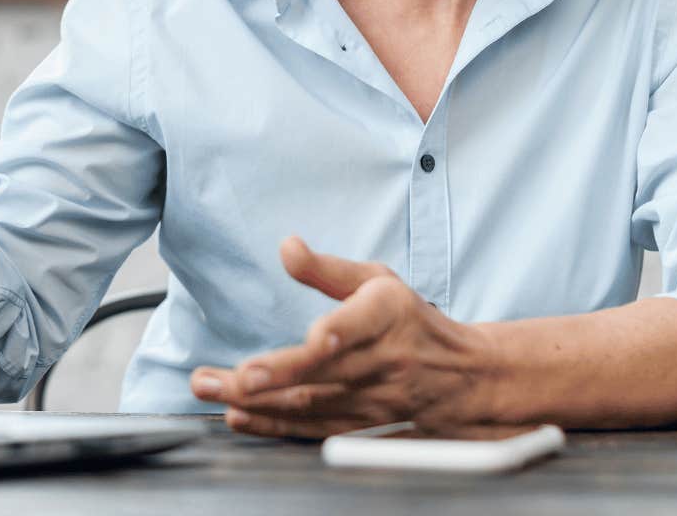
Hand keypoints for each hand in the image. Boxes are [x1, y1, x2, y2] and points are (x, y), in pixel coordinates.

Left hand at [189, 236, 497, 437]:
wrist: (462, 378)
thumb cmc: (411, 322)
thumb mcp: (378, 281)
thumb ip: (327, 269)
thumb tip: (286, 247)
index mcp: (387, 316)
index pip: (361, 325)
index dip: (338, 333)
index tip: (315, 339)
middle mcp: (382, 361)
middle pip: (322, 372)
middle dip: (270, 377)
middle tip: (225, 378)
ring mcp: (373, 400)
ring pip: (312, 405)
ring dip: (259, 403)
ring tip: (214, 392)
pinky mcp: (362, 426)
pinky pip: (314, 429)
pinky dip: (275, 426)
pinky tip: (241, 417)